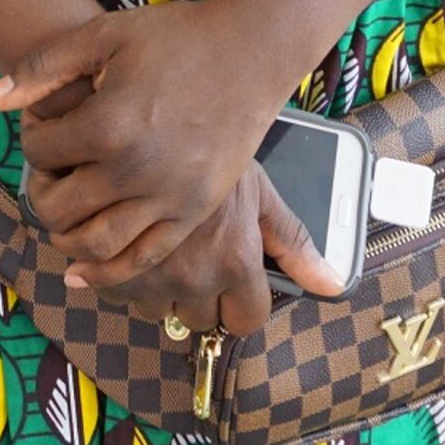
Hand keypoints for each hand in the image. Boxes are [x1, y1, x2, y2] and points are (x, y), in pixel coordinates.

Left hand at [0, 0, 303, 282]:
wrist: (251, 52)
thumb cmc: (176, 36)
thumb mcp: (104, 34)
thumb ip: (43, 67)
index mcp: (109, 124)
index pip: (41, 151)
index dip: (33, 138)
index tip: (45, 126)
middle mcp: (136, 169)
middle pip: (60, 206)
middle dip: (41, 192)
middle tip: (46, 177)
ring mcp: (169, 197)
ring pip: (96, 244)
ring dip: (65, 238)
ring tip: (60, 221)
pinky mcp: (193, 212)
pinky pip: (143, 259)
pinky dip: (107, 273)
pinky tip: (81, 273)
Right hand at [66, 162, 342, 333]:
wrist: (145, 123)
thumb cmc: (209, 152)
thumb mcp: (258, 192)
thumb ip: (293, 243)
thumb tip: (334, 286)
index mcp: (236, 260)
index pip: (246, 321)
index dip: (239, 306)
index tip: (231, 290)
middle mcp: (195, 276)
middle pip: (200, 320)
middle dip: (198, 297)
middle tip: (193, 257)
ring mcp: (151, 275)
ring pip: (160, 311)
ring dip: (161, 290)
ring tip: (163, 249)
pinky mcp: (110, 269)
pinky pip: (122, 296)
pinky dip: (125, 278)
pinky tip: (131, 245)